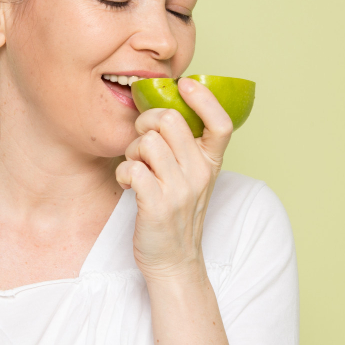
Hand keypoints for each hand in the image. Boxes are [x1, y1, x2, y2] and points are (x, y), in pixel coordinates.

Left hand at [115, 77, 233, 280]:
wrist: (173, 260)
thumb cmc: (177, 214)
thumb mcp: (192, 178)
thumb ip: (186, 148)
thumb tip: (163, 110)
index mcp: (211, 163)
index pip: (221, 123)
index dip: (204, 98)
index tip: (185, 84)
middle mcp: (199, 174)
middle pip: (171, 121)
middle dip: (146, 122)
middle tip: (140, 139)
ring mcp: (180, 190)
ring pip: (147, 142)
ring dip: (132, 150)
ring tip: (135, 166)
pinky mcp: (157, 205)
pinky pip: (133, 168)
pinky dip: (123, 172)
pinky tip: (127, 183)